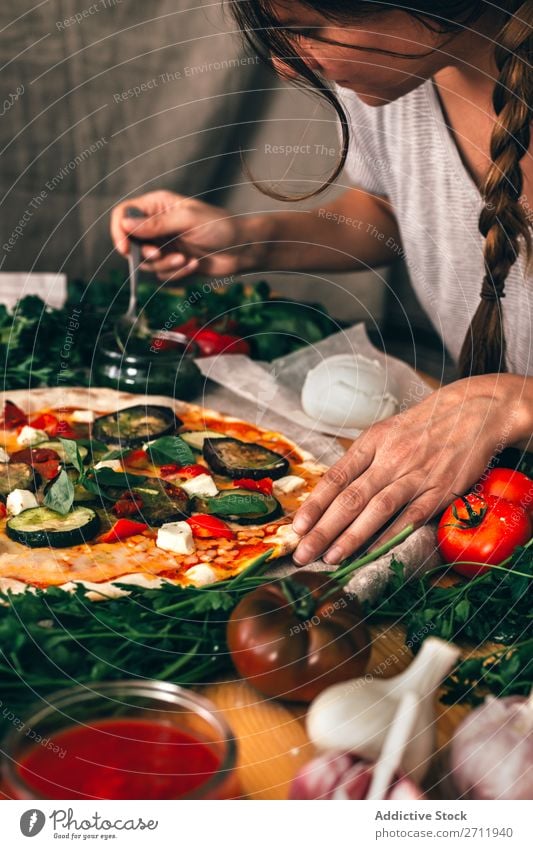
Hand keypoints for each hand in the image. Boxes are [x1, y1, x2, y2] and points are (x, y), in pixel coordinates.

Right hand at [110, 190, 262, 281]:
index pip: (124, 214)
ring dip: (165, 265)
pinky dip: (177, 274)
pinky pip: (161, 275)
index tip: (125, 249)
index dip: (119, 231)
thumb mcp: (187, 221)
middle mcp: (157, 225)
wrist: (243, 249)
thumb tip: (125, 224)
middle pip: (130, 243)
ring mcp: (164, 245)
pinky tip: (194, 265)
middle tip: (161, 255)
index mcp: (157, 206)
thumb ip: (156, 224)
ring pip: (146, 263)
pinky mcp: (173, 263)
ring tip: (186, 259)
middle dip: (146, 253)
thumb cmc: (220, 227)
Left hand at [292, 375, 525, 564]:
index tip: (296, 527)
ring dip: (351, 537)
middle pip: (350, 498)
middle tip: (303, 553)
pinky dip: (389, 537)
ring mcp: (416, 476)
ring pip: (377, 510)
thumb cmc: (423, 425)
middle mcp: (391, 458)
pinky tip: (371, 553)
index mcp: (372, 442)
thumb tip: (331, 492)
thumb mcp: (386, 432)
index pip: (336, 477)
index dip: (315, 504)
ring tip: (330, 558)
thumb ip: (361, 461)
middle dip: (323, 529)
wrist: (473, 411)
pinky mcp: (440, 491)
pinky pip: (410, 518)